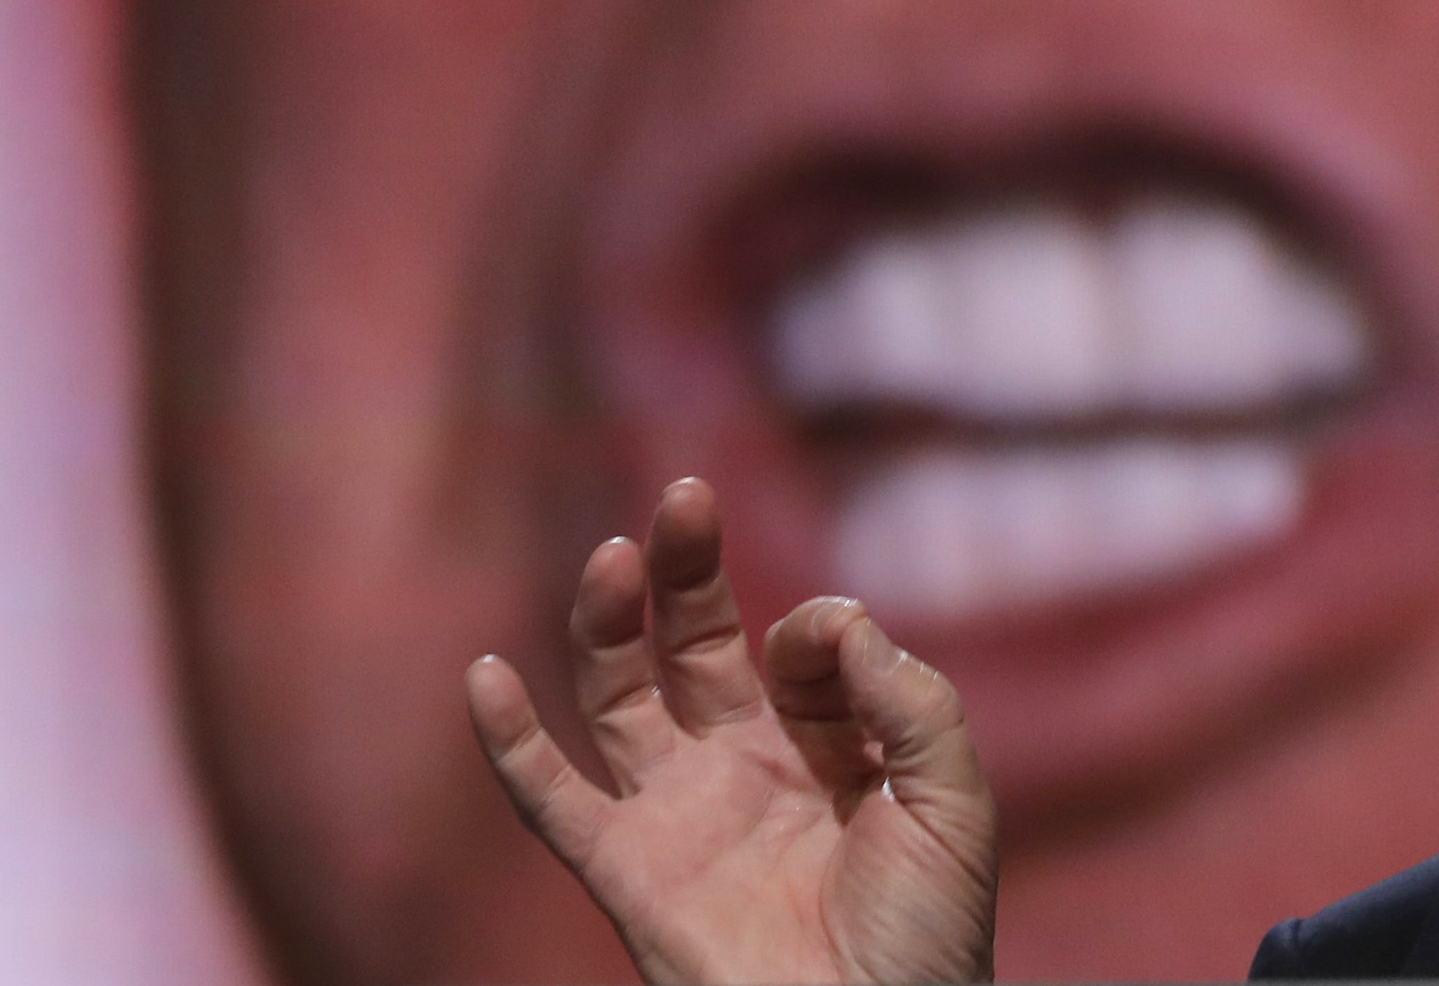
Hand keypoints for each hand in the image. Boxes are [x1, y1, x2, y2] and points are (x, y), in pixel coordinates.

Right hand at [465, 479, 1000, 983]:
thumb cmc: (930, 940)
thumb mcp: (952, 801)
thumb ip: (909, 699)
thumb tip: (837, 617)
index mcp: (827, 746)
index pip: (801, 645)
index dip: (818, 631)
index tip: (837, 651)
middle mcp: (744, 766)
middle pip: (694, 642)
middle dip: (687, 567)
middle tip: (684, 497)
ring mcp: (680, 815)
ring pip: (619, 698)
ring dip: (605, 623)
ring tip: (610, 557)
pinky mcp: (629, 871)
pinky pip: (554, 801)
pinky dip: (511, 742)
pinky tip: (486, 675)